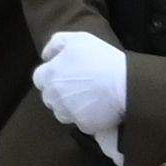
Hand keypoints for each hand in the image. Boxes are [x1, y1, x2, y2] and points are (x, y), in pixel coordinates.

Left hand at [31, 32, 132, 147]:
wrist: (126, 84)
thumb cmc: (101, 58)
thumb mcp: (77, 39)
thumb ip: (56, 44)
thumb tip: (46, 56)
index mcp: (50, 74)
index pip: (39, 79)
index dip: (50, 77)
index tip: (64, 76)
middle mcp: (54, 95)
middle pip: (49, 98)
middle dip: (59, 94)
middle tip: (78, 88)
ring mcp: (68, 112)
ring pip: (62, 113)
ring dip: (70, 108)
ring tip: (88, 100)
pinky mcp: (84, 125)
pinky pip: (81, 124)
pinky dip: (87, 119)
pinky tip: (98, 109)